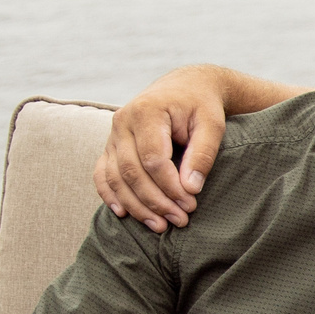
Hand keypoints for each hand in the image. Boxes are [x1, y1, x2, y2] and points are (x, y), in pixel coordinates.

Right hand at [93, 67, 230, 231]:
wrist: (184, 87)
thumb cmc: (201, 106)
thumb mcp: (212, 124)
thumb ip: (202, 154)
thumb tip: (190, 188)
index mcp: (147, 111)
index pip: (153, 159)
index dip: (170, 187)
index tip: (190, 204)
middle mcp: (122, 121)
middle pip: (131, 171)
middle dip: (155, 201)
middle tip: (180, 220)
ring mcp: (113, 134)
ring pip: (115, 177)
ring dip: (136, 206)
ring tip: (160, 226)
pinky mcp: (110, 145)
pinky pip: (102, 174)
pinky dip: (110, 195)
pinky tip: (124, 213)